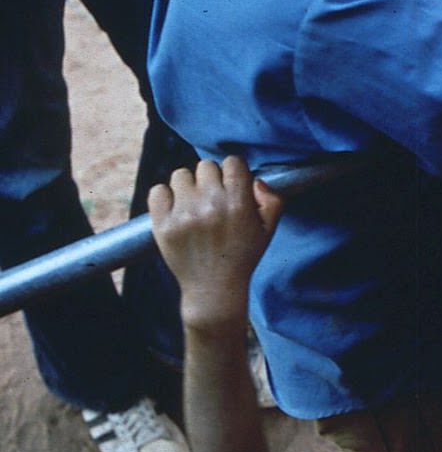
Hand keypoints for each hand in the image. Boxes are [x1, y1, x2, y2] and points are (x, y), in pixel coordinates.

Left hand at [147, 158, 282, 330]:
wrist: (214, 289)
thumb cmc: (242, 257)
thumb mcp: (268, 231)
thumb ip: (273, 201)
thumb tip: (255, 181)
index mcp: (238, 204)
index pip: (232, 162)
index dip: (233, 173)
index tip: (231, 185)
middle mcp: (211, 205)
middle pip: (205, 166)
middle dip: (211, 180)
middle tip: (212, 199)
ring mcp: (184, 214)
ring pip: (180, 175)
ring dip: (188, 187)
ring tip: (193, 206)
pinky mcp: (163, 224)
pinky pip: (158, 191)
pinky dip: (165, 197)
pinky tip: (176, 210)